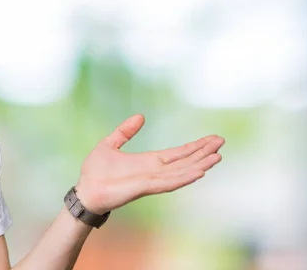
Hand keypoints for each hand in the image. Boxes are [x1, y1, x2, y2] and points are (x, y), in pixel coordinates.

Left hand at [75, 114, 223, 213]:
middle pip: (185, 161)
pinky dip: (184, 177)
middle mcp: (154, 172)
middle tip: (222, 142)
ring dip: (199, 165)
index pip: (178, 153)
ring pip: (181, 172)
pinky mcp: (144, 187)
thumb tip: (141, 116)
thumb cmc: (95, 172)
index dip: (195, 146)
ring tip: (217, 157)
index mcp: (148, 162)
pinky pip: (168, 182)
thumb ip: (125, 131)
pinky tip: (199, 172)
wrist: (84, 190)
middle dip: (203, 152)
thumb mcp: (109, 144)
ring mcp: (151, 180)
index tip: (212, 138)